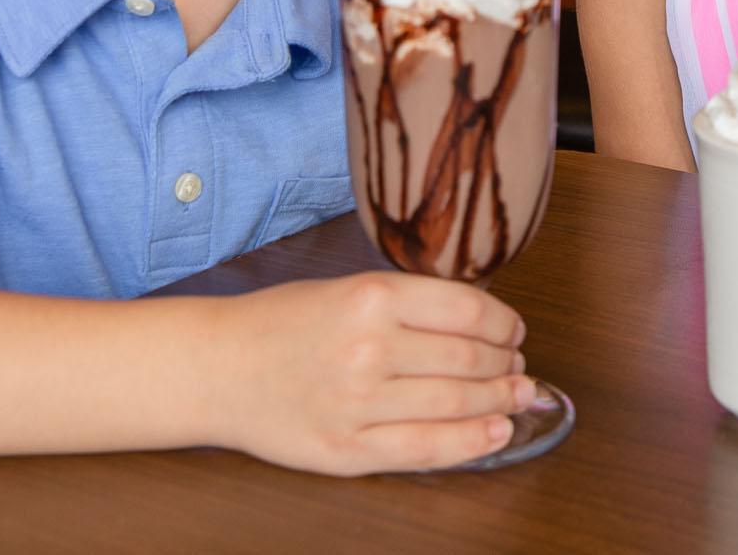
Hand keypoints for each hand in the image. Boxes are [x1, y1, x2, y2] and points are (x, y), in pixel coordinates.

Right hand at [213, 273, 532, 474]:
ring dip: (499, 402)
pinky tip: (497, 433)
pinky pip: (426, 449)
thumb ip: (409, 303)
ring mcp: (358, 402)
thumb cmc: (281, 323)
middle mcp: (369, 347)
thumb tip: (483, 323)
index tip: (514, 330)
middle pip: (468, 358)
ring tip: (517, 397)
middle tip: (519, 367)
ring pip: (455, 403)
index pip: (467, 310)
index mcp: (371, 296)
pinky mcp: (347, 449)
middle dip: (506, 365)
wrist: (218, 367)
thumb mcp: (347, 287)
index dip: (504, 323)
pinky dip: (472, 442)